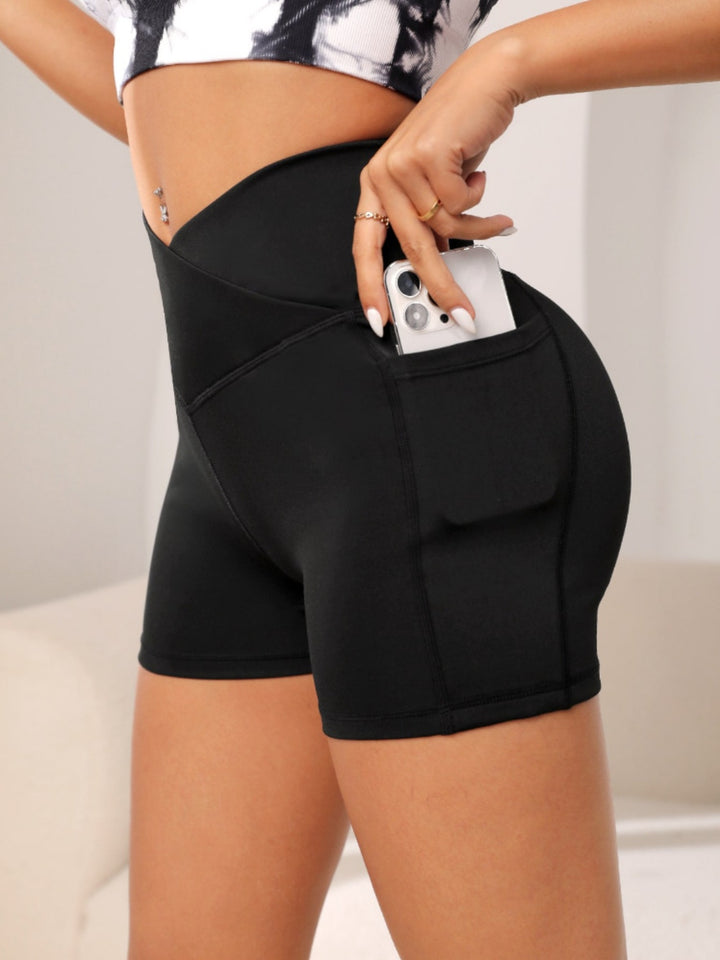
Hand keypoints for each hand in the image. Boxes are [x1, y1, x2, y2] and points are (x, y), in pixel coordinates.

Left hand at [353, 42, 520, 335]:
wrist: (484, 83)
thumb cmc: (459, 134)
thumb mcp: (432, 182)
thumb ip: (426, 221)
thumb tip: (435, 265)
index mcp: (374, 186)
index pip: (365, 248)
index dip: (371, 287)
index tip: (381, 320)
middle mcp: (381, 176)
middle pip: (412, 249)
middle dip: (441, 286)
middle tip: (462, 313)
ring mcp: (402, 164)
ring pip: (445, 226)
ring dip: (478, 227)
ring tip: (495, 219)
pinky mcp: (429, 155)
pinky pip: (462, 203)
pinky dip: (481, 198)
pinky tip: (481, 175)